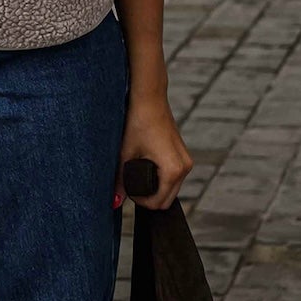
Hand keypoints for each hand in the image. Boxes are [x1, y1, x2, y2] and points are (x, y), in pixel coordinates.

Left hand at [115, 93, 192, 211]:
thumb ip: (120, 182)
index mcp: (173, 169)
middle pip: (168, 199)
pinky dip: (162, 179)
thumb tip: (114, 201)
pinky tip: (147, 169)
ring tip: (137, 175)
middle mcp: (184, 167)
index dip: (140, 201)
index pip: (158, 202)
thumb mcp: (126, 154)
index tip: (127, 191)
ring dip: (156, 189)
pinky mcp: (184, 155)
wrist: (149, 99)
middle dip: (149, 198)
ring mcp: (186, 161)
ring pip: (172, 189)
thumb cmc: (138, 122)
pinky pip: (175, 177)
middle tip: (130, 186)